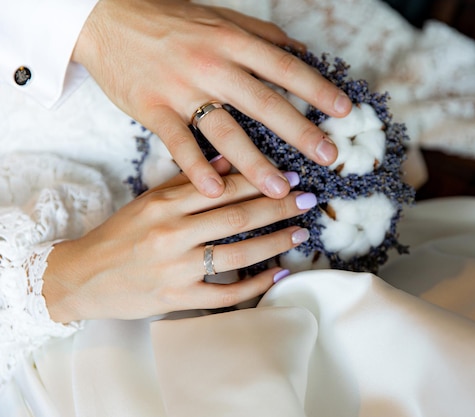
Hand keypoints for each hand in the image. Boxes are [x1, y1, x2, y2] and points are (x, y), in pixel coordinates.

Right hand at [43, 172, 314, 322]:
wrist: (82, 276)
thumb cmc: (119, 234)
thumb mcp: (148, 199)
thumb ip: (186, 179)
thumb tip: (226, 157)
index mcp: (164, 204)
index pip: (221, 187)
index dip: (260, 181)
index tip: (289, 177)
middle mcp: (172, 233)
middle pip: (236, 218)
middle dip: (278, 208)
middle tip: (308, 201)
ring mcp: (176, 269)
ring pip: (237, 254)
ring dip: (275, 242)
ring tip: (300, 232)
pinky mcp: (178, 299)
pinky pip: (226, 294)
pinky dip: (256, 285)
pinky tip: (279, 274)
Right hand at [72, 0, 351, 198]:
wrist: (107, 18)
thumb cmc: (171, 20)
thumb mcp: (221, 18)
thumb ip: (264, 37)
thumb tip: (304, 54)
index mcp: (232, 41)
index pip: (284, 68)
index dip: (317, 89)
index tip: (344, 112)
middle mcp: (211, 64)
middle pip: (263, 102)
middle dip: (299, 131)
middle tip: (327, 157)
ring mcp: (181, 88)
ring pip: (224, 130)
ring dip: (254, 163)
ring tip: (279, 188)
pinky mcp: (152, 108)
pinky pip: (178, 143)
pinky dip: (197, 167)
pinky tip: (216, 191)